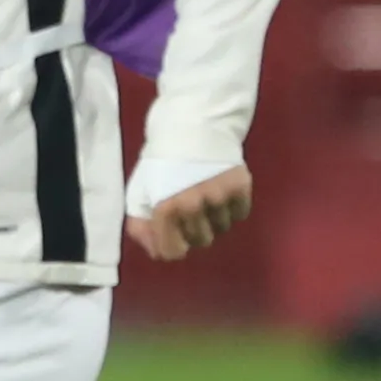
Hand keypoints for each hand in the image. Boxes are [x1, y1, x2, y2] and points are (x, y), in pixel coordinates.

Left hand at [126, 165, 251, 261]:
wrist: (192, 127)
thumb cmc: (161, 164)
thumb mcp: (139, 193)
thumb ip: (141, 226)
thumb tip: (158, 252)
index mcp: (165, 208)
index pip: (173, 252)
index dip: (173, 245)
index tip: (174, 232)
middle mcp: (193, 205)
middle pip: (201, 241)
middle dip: (194, 230)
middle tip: (191, 207)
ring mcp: (219, 196)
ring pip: (222, 229)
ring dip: (215, 218)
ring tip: (206, 195)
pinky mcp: (240, 187)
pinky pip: (240, 215)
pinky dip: (233, 208)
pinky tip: (222, 190)